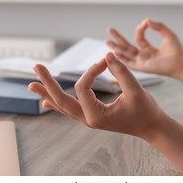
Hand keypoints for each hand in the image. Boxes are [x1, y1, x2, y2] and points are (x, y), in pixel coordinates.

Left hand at [28, 52, 164, 138]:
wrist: (151, 126)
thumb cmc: (146, 110)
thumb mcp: (136, 90)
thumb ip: (122, 72)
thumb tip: (107, 55)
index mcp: (96, 116)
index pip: (83, 87)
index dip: (92, 70)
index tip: (105, 61)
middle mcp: (88, 119)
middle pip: (61, 99)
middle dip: (48, 83)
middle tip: (36, 66)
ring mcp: (88, 119)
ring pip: (62, 106)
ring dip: (48, 93)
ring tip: (31, 84)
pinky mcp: (91, 116)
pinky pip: (69, 110)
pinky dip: (57, 103)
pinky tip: (46, 101)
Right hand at [106, 18, 182, 77]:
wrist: (181, 62)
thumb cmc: (177, 51)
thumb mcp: (168, 34)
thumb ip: (158, 26)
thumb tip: (147, 20)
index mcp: (150, 50)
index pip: (139, 38)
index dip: (140, 29)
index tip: (145, 23)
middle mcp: (144, 57)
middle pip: (128, 46)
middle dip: (118, 38)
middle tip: (109, 30)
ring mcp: (142, 62)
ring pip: (126, 54)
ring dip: (116, 47)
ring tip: (107, 41)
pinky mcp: (142, 67)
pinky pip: (129, 62)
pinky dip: (121, 58)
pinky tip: (113, 53)